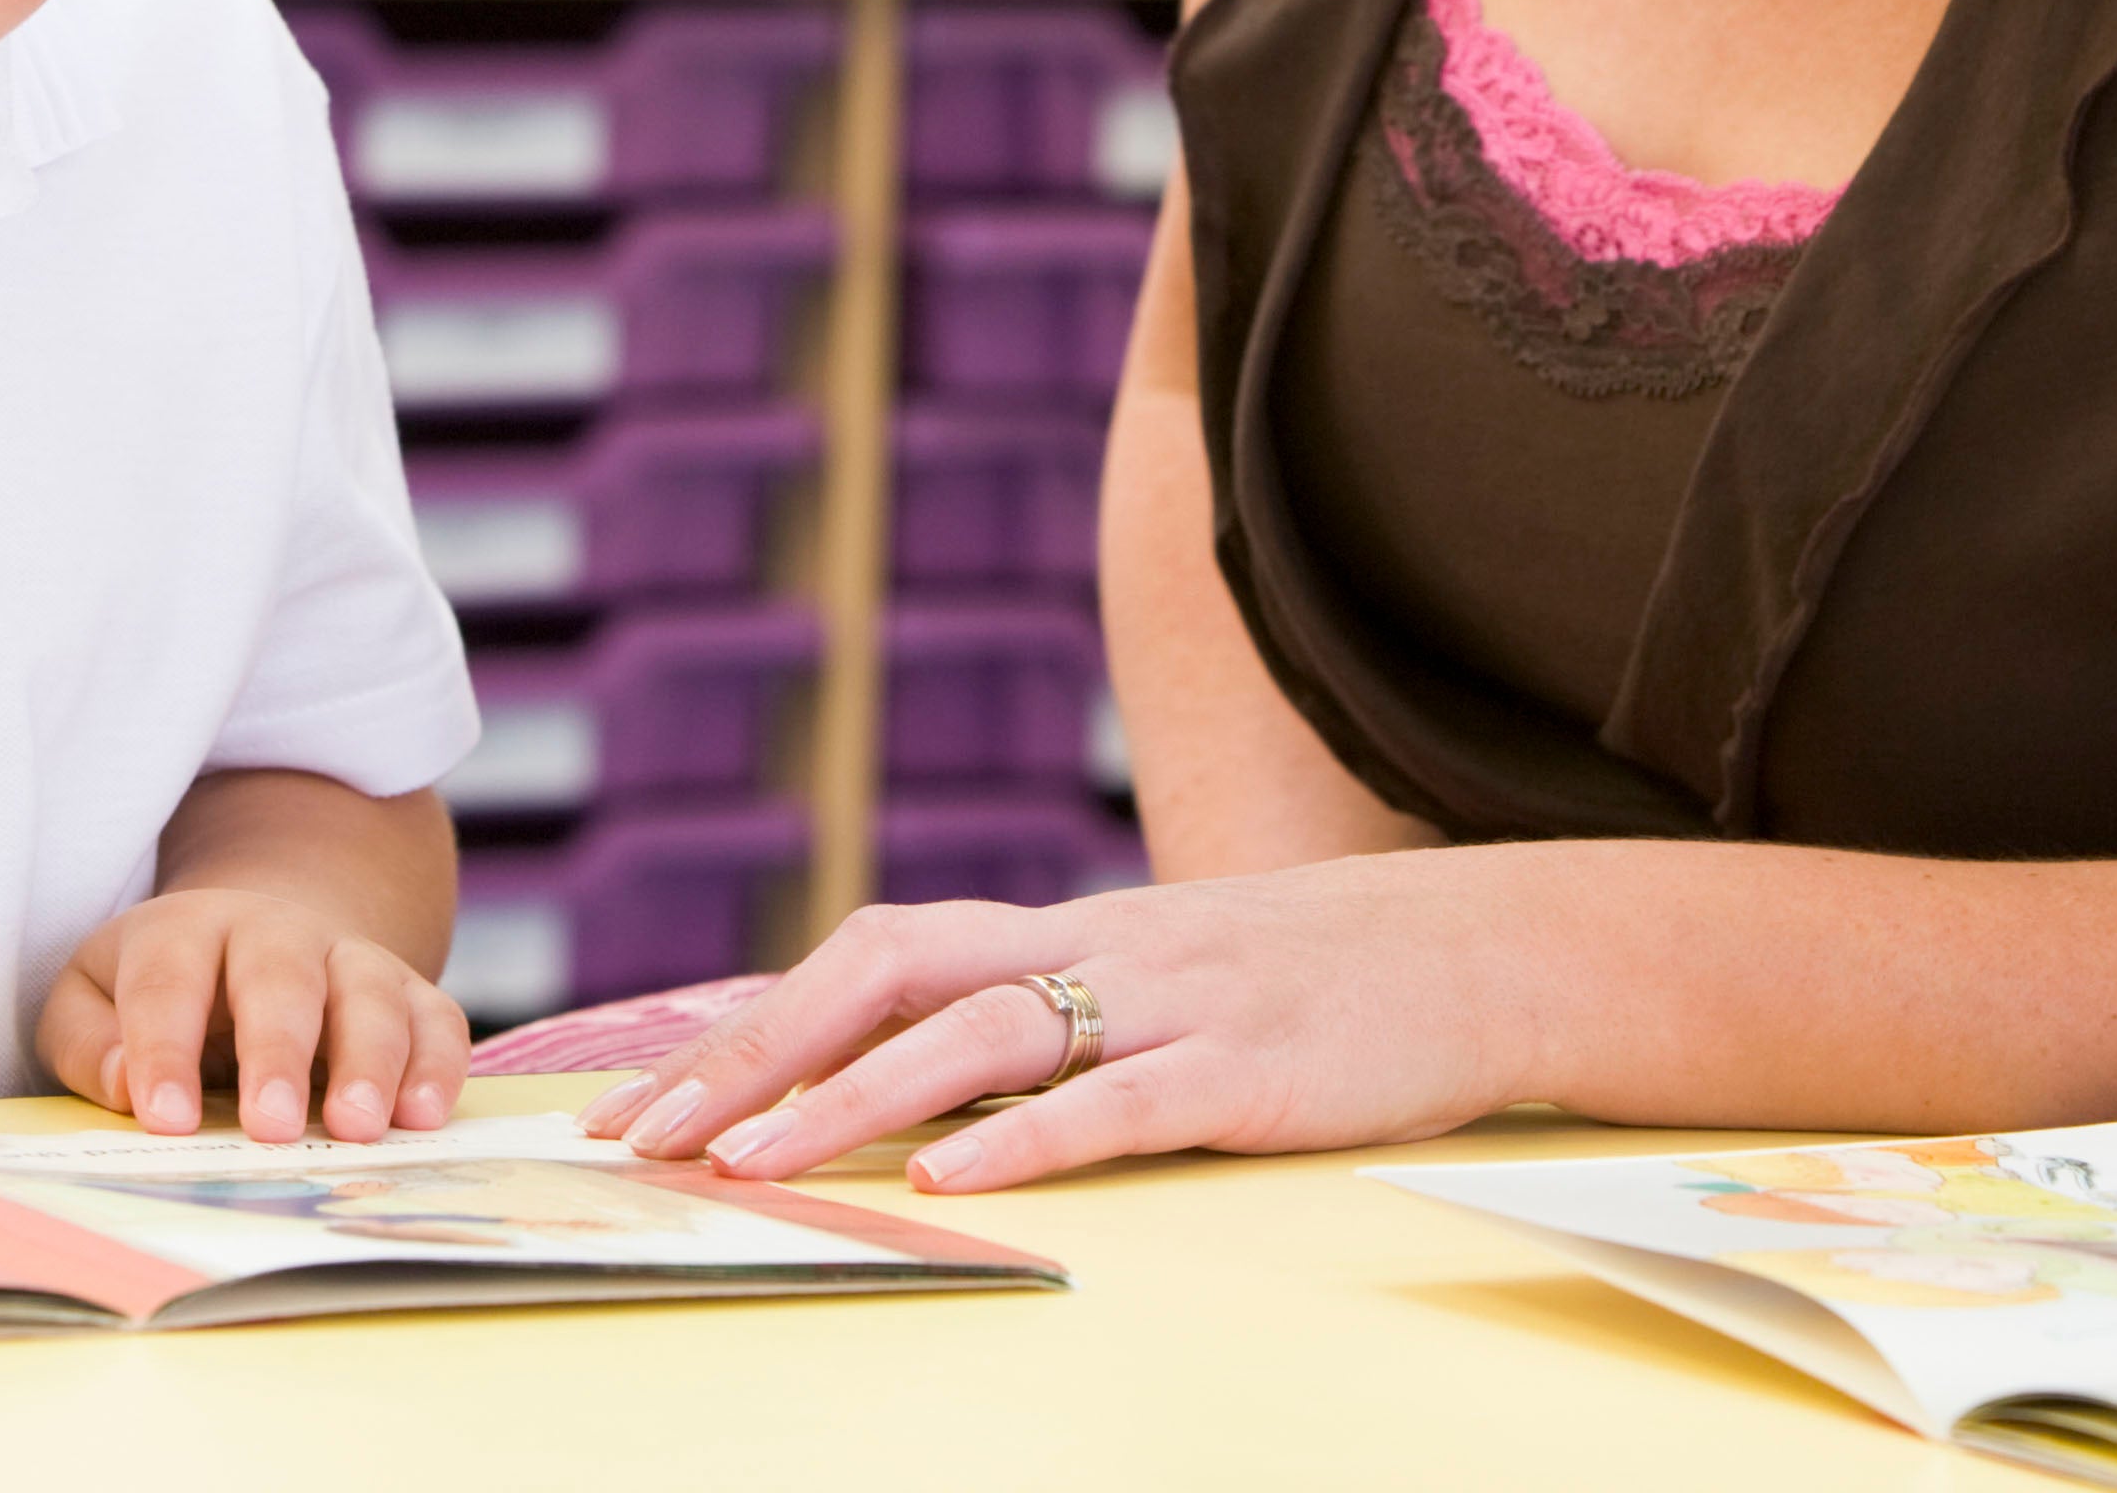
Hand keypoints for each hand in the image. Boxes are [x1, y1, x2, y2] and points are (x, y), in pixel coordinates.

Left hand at [45, 888, 466, 1143]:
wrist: (262, 938)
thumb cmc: (167, 993)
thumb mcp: (93, 998)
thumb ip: (89, 1041)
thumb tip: (127, 1085)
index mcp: (186, 931)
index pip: (170, 981)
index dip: (166, 1049)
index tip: (166, 1120)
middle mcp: (275, 933)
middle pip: (281, 978)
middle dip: (278, 1052)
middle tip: (272, 1127)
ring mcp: (350, 959)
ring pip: (370, 992)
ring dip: (369, 1060)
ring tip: (357, 1127)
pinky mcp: (408, 993)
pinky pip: (436, 1018)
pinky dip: (438, 1065)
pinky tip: (424, 1117)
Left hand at [581, 856, 1530, 1192]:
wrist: (1478, 956)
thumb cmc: (1302, 983)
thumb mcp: (1153, 982)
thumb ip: (1042, 1017)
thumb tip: (905, 1080)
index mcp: (1061, 934)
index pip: (868, 956)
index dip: (749, 1019)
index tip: (637, 1092)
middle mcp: (1093, 949)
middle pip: (890, 968)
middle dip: (759, 1051)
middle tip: (654, 1133)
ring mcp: (1169, 1002)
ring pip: (984, 1032)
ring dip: (858, 1099)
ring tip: (762, 1163)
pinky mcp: (1245, 1069)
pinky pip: (1121, 1102)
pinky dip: (1031, 1139)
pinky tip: (957, 1181)